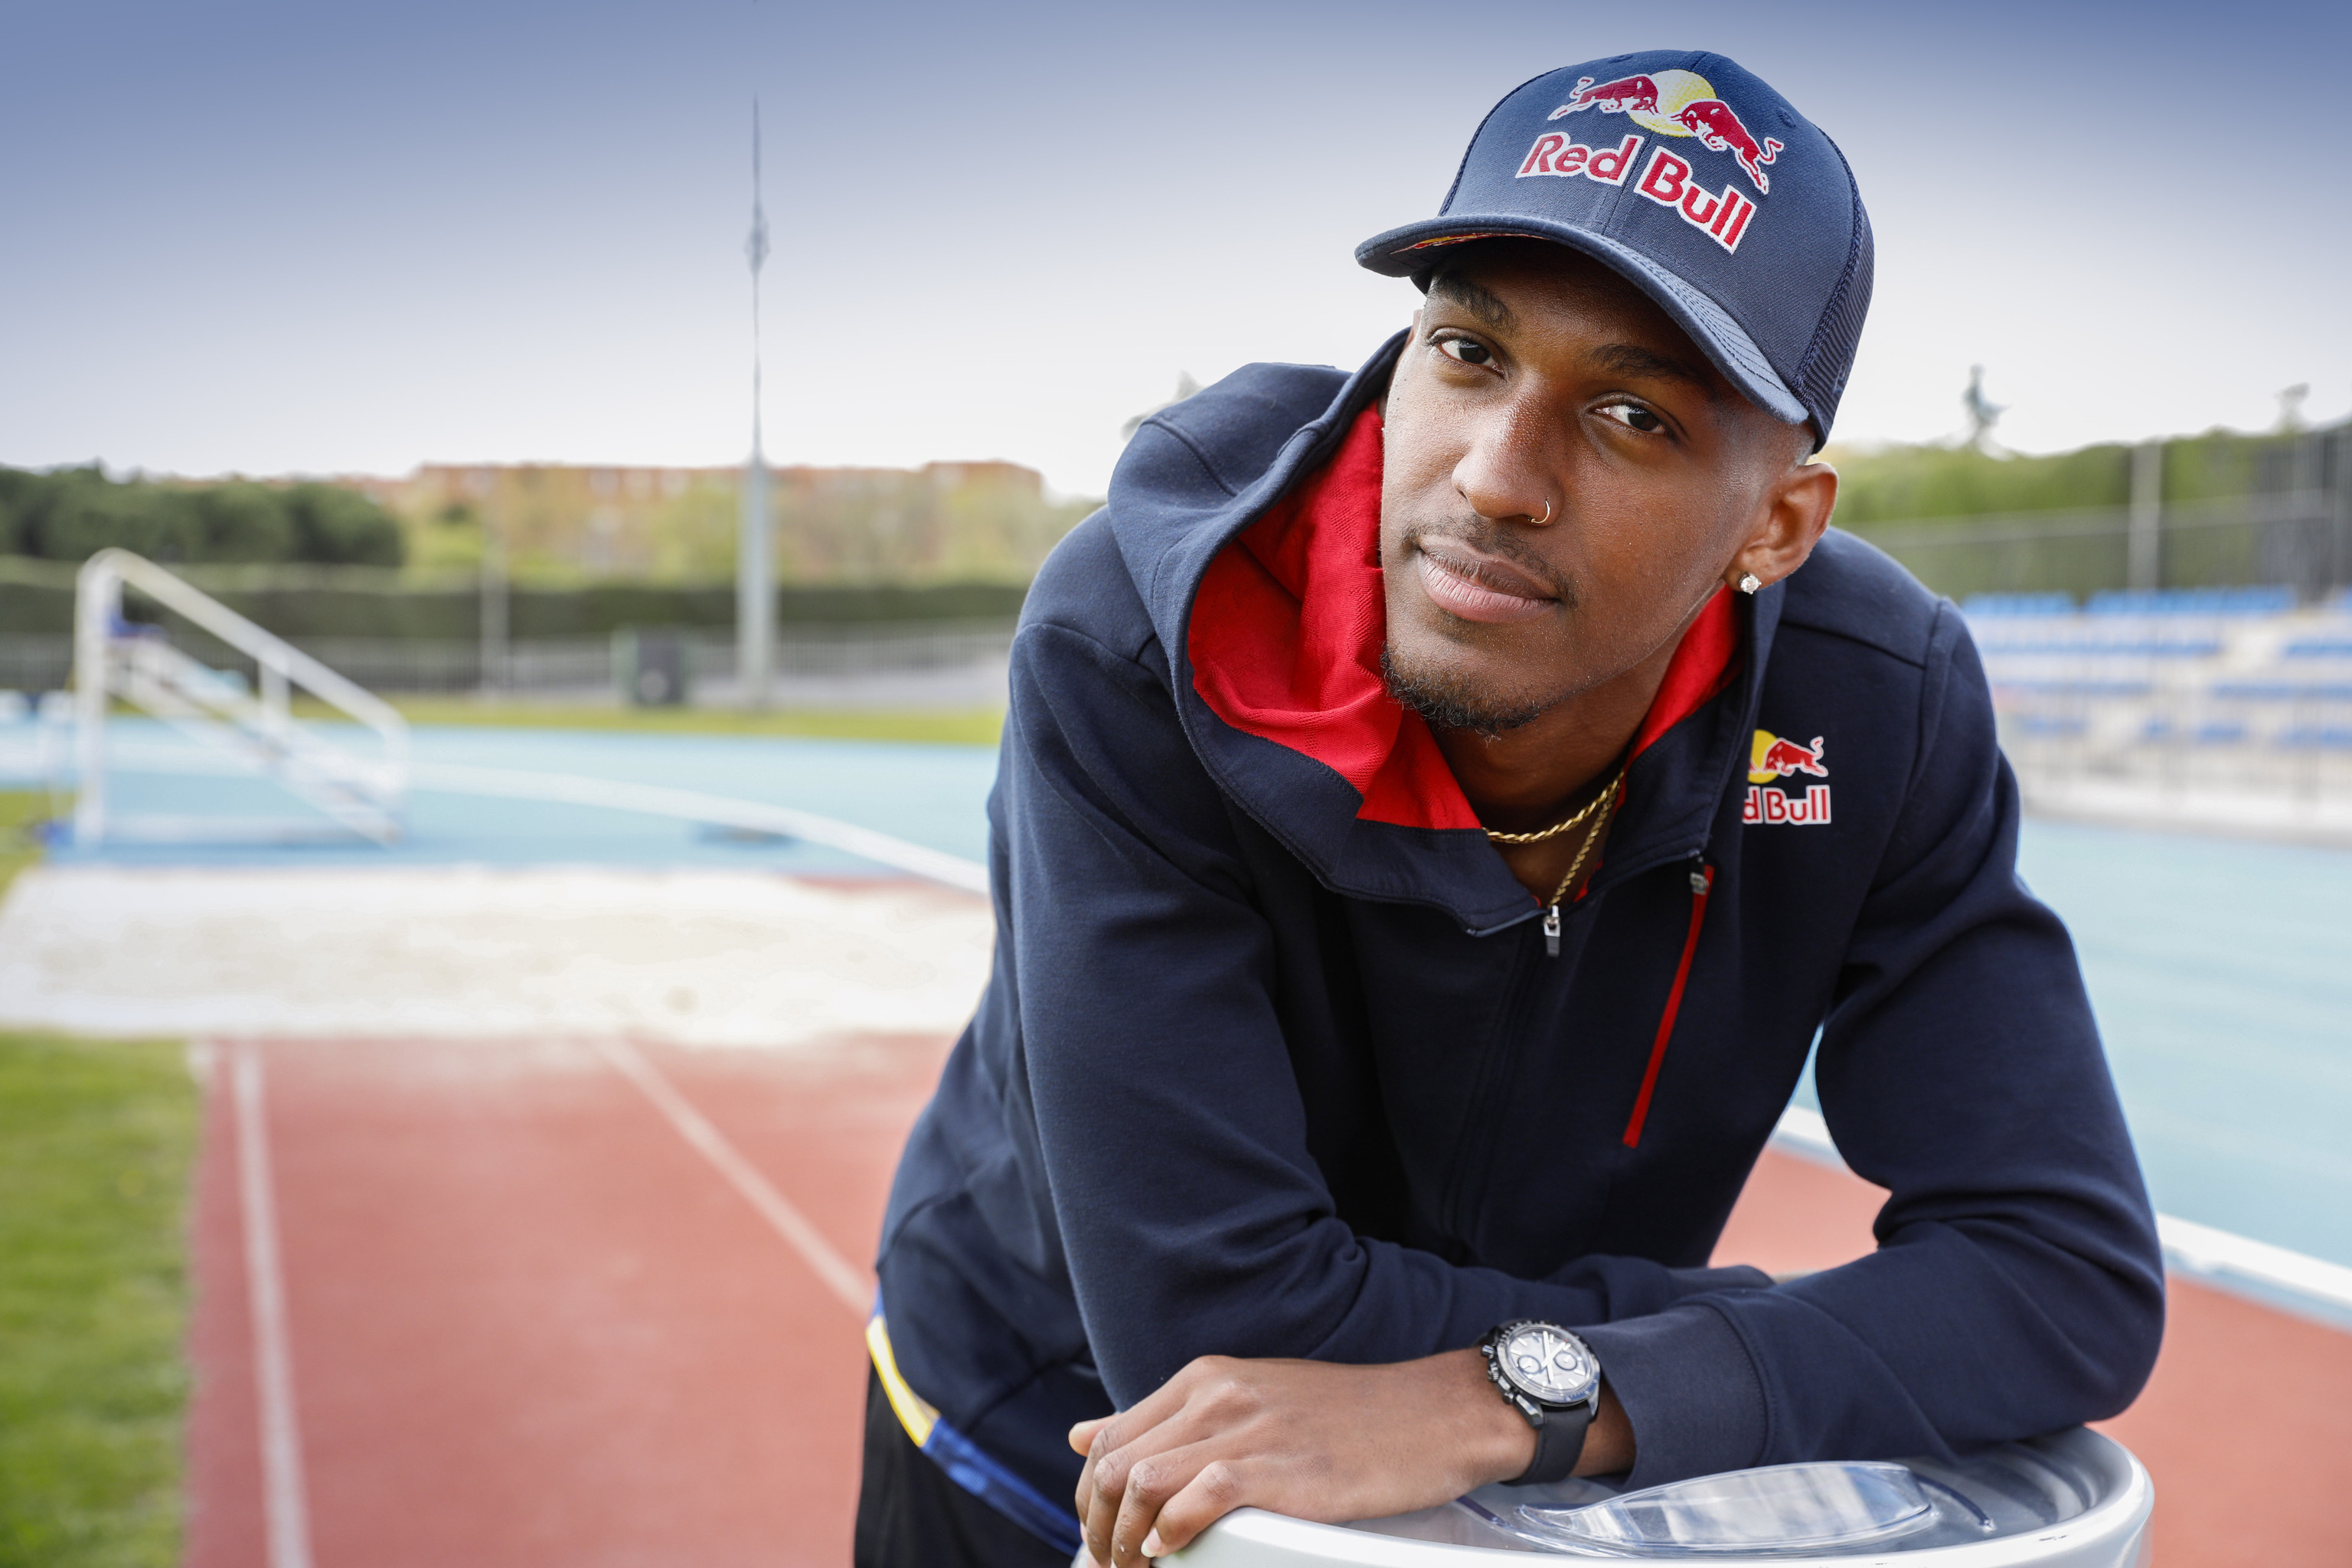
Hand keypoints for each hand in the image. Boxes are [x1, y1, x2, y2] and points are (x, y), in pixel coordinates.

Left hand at [1066, 1349, 1630, 1564]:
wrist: (1434, 1413)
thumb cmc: (1348, 1418)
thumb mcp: (1249, 1398)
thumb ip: (1169, 1419)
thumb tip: (1084, 1434)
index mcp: (1204, 1379)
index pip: (1109, 1438)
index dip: (1088, 1500)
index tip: (1098, 1540)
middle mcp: (1216, 1396)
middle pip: (1115, 1465)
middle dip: (1096, 1530)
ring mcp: (1248, 1429)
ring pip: (1141, 1482)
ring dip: (1124, 1541)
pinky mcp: (1280, 1468)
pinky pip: (1197, 1497)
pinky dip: (1171, 1532)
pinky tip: (1170, 1552)